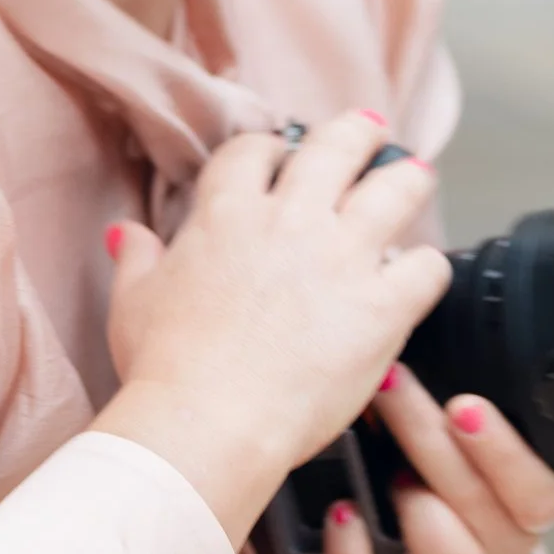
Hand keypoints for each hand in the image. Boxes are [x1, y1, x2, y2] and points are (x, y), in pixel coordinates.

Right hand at [96, 113, 452, 544]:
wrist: (207, 421)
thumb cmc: (165, 368)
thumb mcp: (134, 303)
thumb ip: (138, 260)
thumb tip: (128, 234)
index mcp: (227, 214)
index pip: (256, 150)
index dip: (271, 147)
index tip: (279, 154)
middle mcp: (289, 220)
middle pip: (338, 147)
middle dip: (358, 133)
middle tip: (371, 132)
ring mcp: (340, 259)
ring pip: (395, 189)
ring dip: (407, 178)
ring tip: (414, 176)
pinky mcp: (380, 307)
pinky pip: (425, 266)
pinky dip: (426, 266)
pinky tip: (418, 273)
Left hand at [322, 363, 553, 553]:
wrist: (421, 545)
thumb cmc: (440, 460)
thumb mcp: (463, 418)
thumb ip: (460, 378)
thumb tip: (426, 279)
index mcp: (528, 497)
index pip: (541, 487)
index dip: (506, 451)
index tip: (466, 404)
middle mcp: (500, 544)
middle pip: (482, 507)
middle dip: (431, 442)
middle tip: (391, 384)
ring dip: (413, 512)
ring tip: (382, 472)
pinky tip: (341, 517)